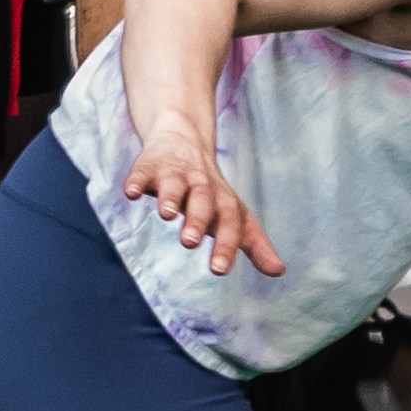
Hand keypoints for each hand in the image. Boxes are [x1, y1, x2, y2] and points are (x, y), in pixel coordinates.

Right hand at [120, 133, 281, 280]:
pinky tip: (131, 193)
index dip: (225, 245)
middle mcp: (201, 185)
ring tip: (166, 214)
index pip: (230, 223)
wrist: (183, 139)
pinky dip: (137, 180)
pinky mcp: (149, 165)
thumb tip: (279, 271)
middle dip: (197, 219)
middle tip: (189, 241)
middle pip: (203, 201)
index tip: (217, 269)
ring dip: (170, 197)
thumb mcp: (233, 213)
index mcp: (223, 201)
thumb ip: (254, 243)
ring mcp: (175, 173)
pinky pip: (142, 171)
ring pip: (175, 184)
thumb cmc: (209, 189)